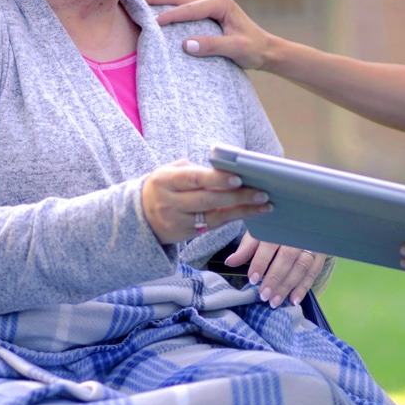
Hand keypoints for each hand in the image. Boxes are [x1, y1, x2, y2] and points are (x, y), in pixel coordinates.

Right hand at [141, 0, 276, 69]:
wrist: (267, 50)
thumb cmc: (254, 49)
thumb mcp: (236, 49)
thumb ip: (212, 46)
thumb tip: (186, 45)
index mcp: (221, 2)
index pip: (190, 8)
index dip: (170, 15)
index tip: (152, 21)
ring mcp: (211, 4)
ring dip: (161, 0)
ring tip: (139, 2)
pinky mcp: (208, 12)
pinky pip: (185, 7)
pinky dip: (169, 8)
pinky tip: (155, 12)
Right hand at [141, 161, 271, 244]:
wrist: (140, 216)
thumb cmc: (163, 186)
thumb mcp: (169, 172)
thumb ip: (194, 170)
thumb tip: (224, 169)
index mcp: (165, 181)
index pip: (194, 179)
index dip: (217, 179)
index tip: (239, 178)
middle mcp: (170, 203)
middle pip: (208, 201)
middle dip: (238, 197)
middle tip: (262, 193)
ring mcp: (177, 222)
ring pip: (214, 218)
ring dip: (242, 211)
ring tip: (264, 205)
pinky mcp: (185, 235)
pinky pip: (212, 227)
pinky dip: (232, 219)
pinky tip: (250, 212)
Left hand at [225, 231, 327, 307]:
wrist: (304, 216)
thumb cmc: (276, 226)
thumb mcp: (260, 231)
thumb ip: (247, 247)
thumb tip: (230, 262)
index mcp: (279, 225)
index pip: (269, 244)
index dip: (261, 262)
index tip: (252, 279)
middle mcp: (297, 233)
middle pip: (287, 257)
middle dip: (275, 278)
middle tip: (264, 295)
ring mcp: (311, 243)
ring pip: (301, 266)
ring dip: (288, 286)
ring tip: (275, 302)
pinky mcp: (321, 252)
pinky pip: (314, 271)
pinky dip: (304, 287)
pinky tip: (294, 300)